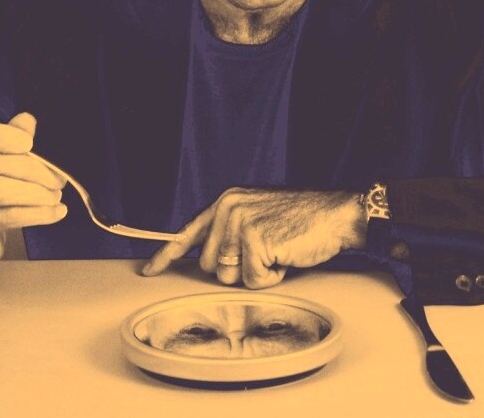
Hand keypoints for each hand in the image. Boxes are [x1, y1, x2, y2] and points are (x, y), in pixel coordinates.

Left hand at [142, 188, 366, 288]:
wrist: (334, 214)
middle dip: (236, 269)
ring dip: (256, 273)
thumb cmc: (301, 221)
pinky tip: (285, 256)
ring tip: (277, 251)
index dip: (166, 255)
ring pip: (229, 276)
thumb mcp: (258, 217)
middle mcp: (228, 208)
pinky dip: (272, 277)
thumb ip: (231, 233)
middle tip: (266, 251)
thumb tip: (210, 262)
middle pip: (209, 266)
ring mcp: (240, 223)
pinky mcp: (255, 239)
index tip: (149, 270)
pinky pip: (253, 281)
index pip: (189, 232)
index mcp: (226, 202)